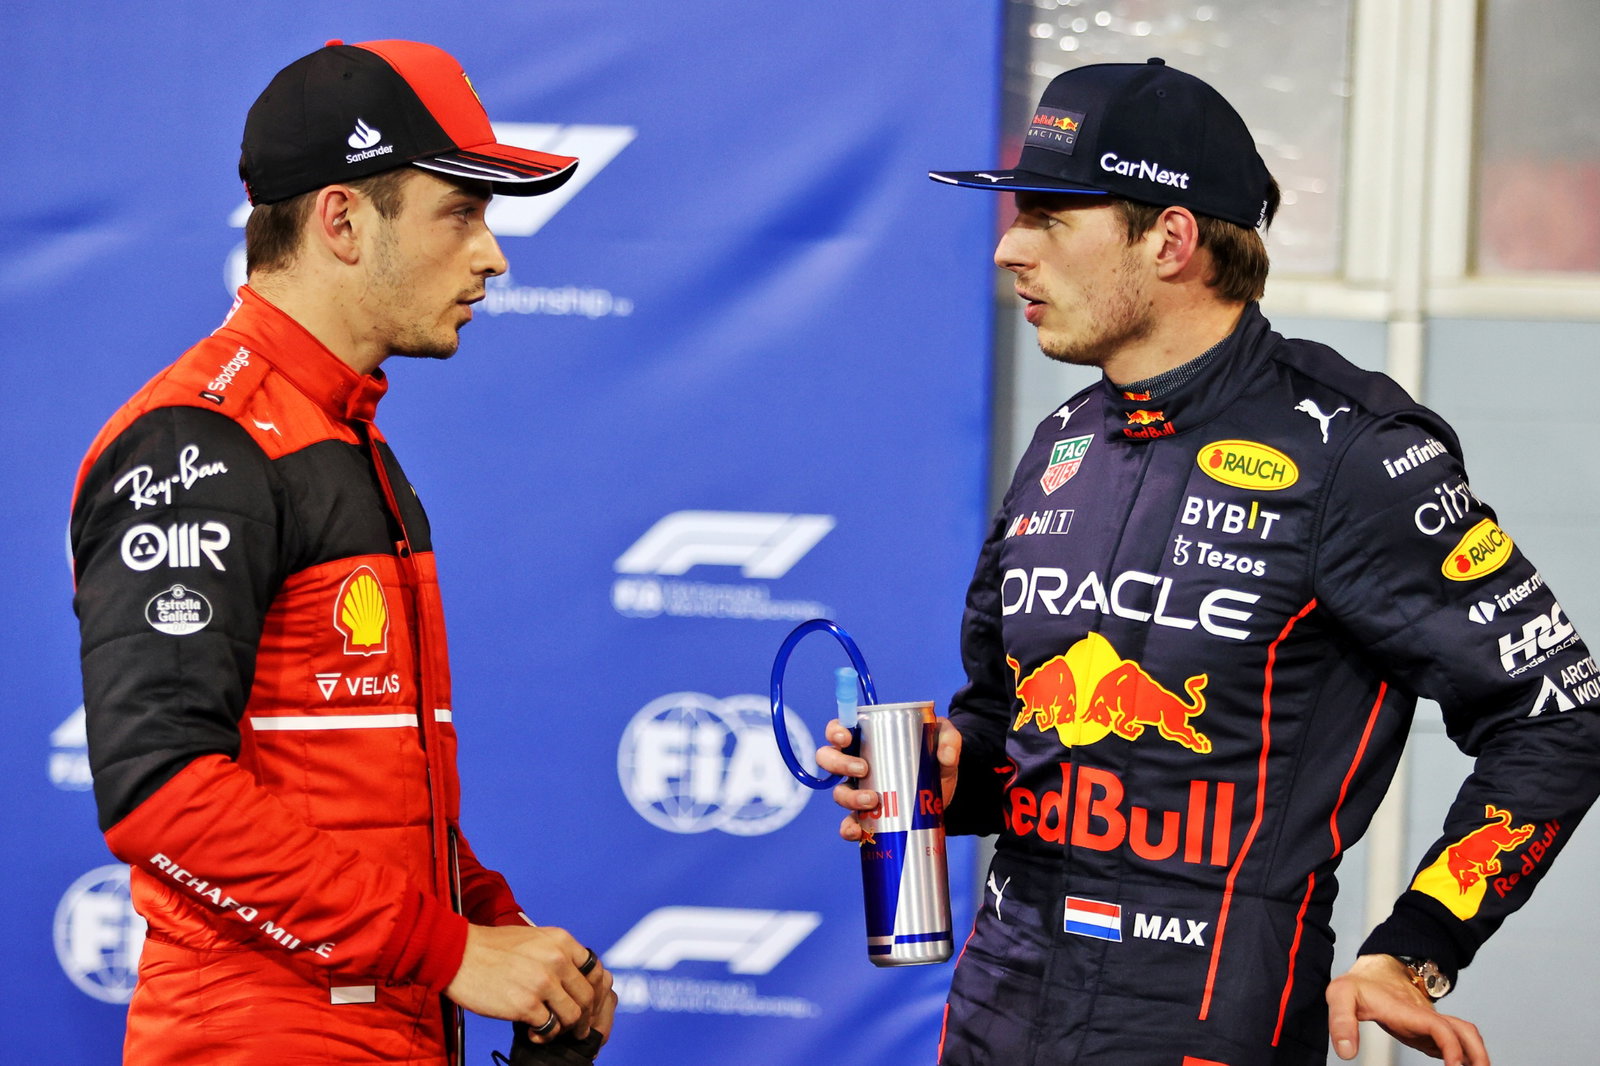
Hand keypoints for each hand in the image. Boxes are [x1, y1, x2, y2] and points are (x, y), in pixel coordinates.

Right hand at [446, 925, 614, 1043]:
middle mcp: (557, 960)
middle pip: (587, 996)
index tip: (586, 1003)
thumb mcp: (534, 938)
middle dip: (584, 1017)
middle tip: (577, 1028)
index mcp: (562, 941)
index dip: (594, 991)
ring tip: (552, 1029)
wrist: (458, 954)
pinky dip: (544, 1035)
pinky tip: (533, 1033)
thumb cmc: (493, 947)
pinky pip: (549, 1028)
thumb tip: (575, 975)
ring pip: (573, 1016)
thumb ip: (557, 953)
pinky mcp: (526, 1005)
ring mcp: (542, 983)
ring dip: (565, 1028)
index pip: (594, 971)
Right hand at [815, 717, 962, 841]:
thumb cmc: (936, 759)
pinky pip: (849, 824)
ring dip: (849, 797)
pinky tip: (858, 831)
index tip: (847, 737)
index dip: (835, 731)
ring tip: (873, 800)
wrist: (945, 793)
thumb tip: (945, 753)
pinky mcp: (867, 816)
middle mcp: (856, 764)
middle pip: (829, 759)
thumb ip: (949, 739)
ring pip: (838, 793)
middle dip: (840, 763)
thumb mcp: (945, 743)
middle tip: (863, 769)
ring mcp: (859, 791)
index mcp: (867, 739)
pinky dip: (849, 829)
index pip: (840, 730)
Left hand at [1326, 954, 1487, 1064]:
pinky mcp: (1428, 1031)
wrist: (1374, 970)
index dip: (1452, 1048)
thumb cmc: (1358, 984)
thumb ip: (1340, 1022)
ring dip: (1476, 1054)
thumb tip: (1346, 1053)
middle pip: (1465, 1032)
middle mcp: (1426, 1017)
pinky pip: (1453, 1043)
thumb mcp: (1339, 996)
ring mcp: (1430, 1024)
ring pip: (1465, 1036)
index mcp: (1408, 1011)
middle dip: (1478, 1054)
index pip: (1440, 1028)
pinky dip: (1464, 1056)